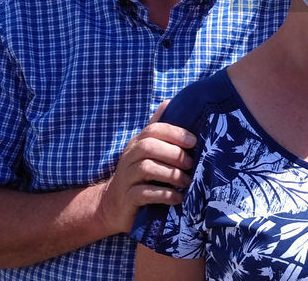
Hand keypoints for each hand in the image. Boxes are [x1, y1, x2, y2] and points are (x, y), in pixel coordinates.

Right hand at [96, 100, 197, 233]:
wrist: (113, 205)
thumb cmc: (138, 174)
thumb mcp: (145, 151)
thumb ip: (157, 129)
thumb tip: (169, 101)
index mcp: (136, 143)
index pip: (153, 130)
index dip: (174, 133)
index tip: (193, 141)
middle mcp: (129, 157)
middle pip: (149, 147)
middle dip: (174, 154)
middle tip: (191, 164)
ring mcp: (126, 177)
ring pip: (147, 168)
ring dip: (171, 174)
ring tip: (187, 182)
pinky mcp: (128, 198)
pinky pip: (144, 193)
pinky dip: (164, 195)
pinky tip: (178, 198)